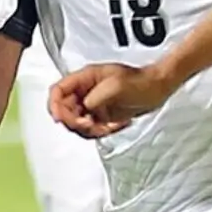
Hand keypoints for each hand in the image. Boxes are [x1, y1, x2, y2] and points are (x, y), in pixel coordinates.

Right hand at [48, 61, 175, 136]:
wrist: (157, 89)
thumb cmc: (140, 81)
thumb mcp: (115, 86)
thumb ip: (95, 98)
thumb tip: (84, 108)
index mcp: (85, 78)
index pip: (58, 91)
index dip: (55, 105)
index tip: (60, 118)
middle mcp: (86, 92)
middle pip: (64, 110)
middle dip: (74, 121)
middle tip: (89, 125)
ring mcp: (93, 105)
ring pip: (76, 123)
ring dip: (88, 130)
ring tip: (105, 127)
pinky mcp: (101, 116)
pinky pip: (91, 129)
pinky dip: (99, 132)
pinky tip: (114, 127)